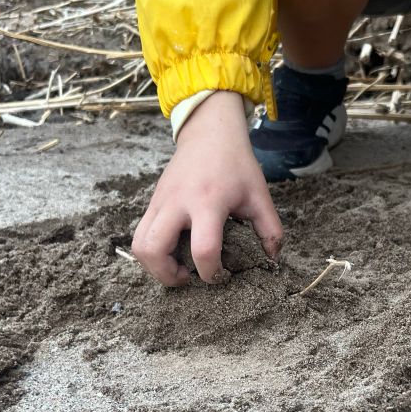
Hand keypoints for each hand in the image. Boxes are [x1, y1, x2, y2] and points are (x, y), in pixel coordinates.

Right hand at [132, 92, 282, 285]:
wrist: (209, 133)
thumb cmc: (236, 164)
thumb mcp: (259, 195)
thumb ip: (270, 229)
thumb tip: (272, 258)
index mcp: (208, 202)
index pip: (203, 248)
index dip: (211, 272)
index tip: (220, 276)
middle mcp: (177, 202)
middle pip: (153, 249)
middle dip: (168, 275)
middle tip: (188, 278)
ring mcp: (160, 202)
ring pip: (138, 244)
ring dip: (153, 265)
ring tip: (177, 268)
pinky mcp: (153, 202)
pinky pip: (140, 233)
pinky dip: (151, 251)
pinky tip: (173, 251)